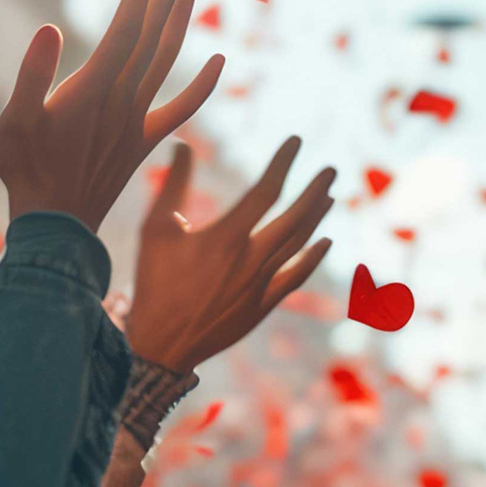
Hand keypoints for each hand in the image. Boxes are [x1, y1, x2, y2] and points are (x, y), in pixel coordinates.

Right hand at [0, 0, 223, 232]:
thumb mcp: (14, 123)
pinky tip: (219, 62)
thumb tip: (49, 30)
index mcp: (92, 88)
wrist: (56, 226)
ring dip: (180, 24)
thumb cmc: (27, 173)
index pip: (125, 30)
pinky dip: (203, 85)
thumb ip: (32, 76)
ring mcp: (137, 120)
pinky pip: (183, 108)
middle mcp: (122, 99)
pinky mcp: (145, 142)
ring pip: (166, 61)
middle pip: (151, 37)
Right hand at [127, 137, 334, 371]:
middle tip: (331, 169)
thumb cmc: (154, 283)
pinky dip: (312, 258)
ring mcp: (260, 285)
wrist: (161, 344)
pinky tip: (324, 242)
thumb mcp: (155, 230)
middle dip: (314, 190)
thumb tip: (182, 145)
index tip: (296, 142)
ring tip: (329, 196)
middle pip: (294, 218)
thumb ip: (173, 185)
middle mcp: (249, 260)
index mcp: (225, 237)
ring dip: (316, 218)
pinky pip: (295, 277)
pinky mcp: (262, 306)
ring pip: (298, 245)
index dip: (284, 164)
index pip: (265, 192)